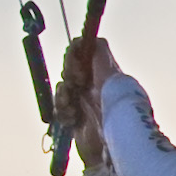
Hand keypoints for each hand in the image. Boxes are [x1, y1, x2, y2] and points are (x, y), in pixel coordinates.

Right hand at [55, 17, 113, 133]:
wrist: (115, 138)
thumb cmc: (116, 101)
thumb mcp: (110, 71)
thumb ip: (100, 52)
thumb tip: (93, 37)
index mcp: (101, 72)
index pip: (80, 56)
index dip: (73, 59)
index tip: (76, 68)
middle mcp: (92, 86)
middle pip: (68, 72)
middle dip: (68, 77)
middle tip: (76, 86)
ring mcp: (83, 103)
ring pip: (62, 91)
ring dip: (63, 97)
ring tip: (73, 108)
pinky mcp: (75, 121)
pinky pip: (60, 111)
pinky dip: (63, 113)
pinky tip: (73, 119)